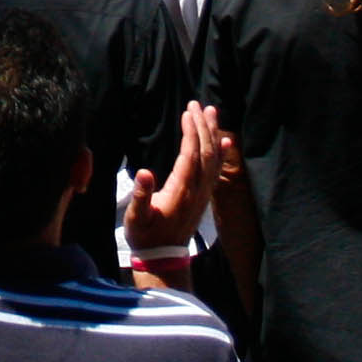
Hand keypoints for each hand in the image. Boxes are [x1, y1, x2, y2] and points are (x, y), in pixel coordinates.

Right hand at [126, 102, 232, 250]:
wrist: (163, 257)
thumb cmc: (145, 235)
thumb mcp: (136, 218)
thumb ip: (141, 195)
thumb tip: (144, 173)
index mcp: (181, 191)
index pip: (190, 155)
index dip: (191, 133)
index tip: (187, 112)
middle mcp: (196, 190)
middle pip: (205, 153)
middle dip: (203, 126)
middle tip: (198, 104)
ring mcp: (203, 194)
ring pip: (213, 159)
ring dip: (213, 134)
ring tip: (212, 112)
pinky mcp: (204, 197)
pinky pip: (216, 171)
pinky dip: (222, 154)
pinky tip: (225, 141)